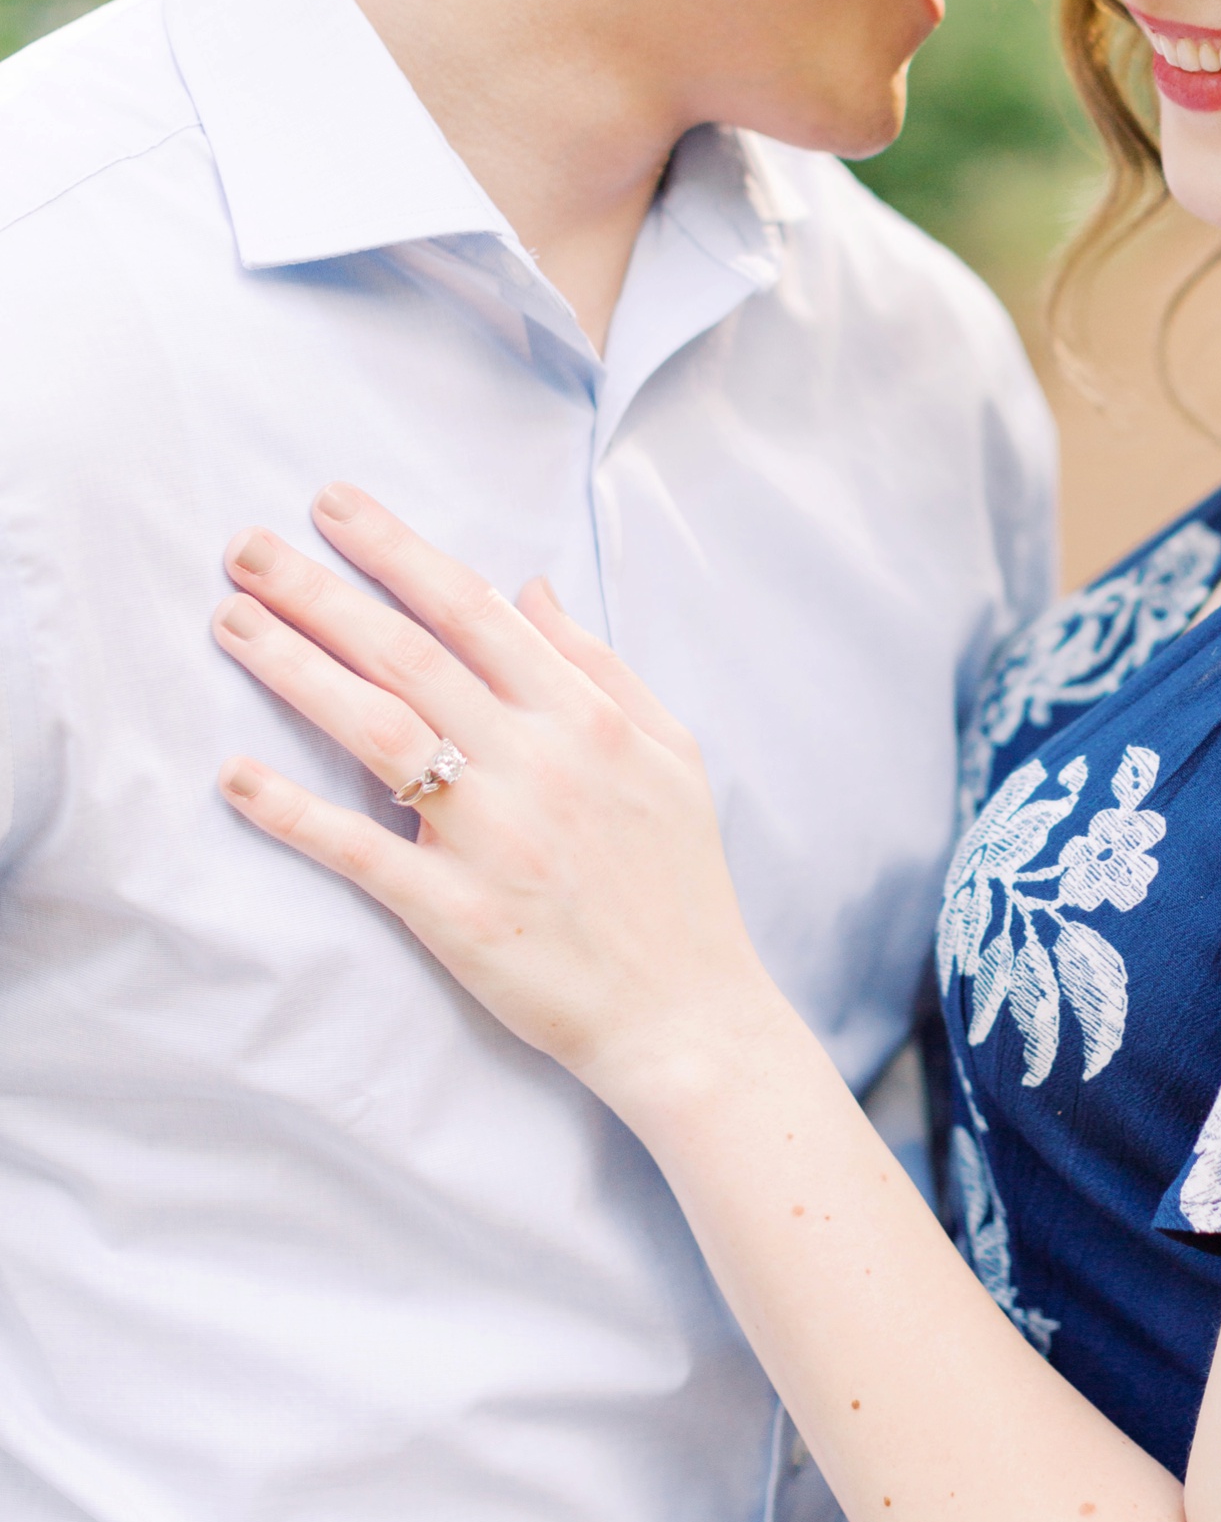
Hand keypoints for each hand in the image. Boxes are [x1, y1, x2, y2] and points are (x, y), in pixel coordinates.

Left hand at [211, 484, 757, 1107]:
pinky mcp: (457, 915)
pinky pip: (360, 852)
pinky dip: (293, 813)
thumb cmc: (681, 882)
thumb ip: (600, 665)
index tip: (334, 506)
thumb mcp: (671, 751)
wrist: (689, 1016)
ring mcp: (493, 838)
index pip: (473, 609)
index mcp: (585, 717)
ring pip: (375, 730)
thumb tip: (532, 588)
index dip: (397, 550)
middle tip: (244, 546)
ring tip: (230, 622)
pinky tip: (236, 776)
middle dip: (318, 590)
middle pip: (406, 653)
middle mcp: (536, 763)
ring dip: (294, 669)